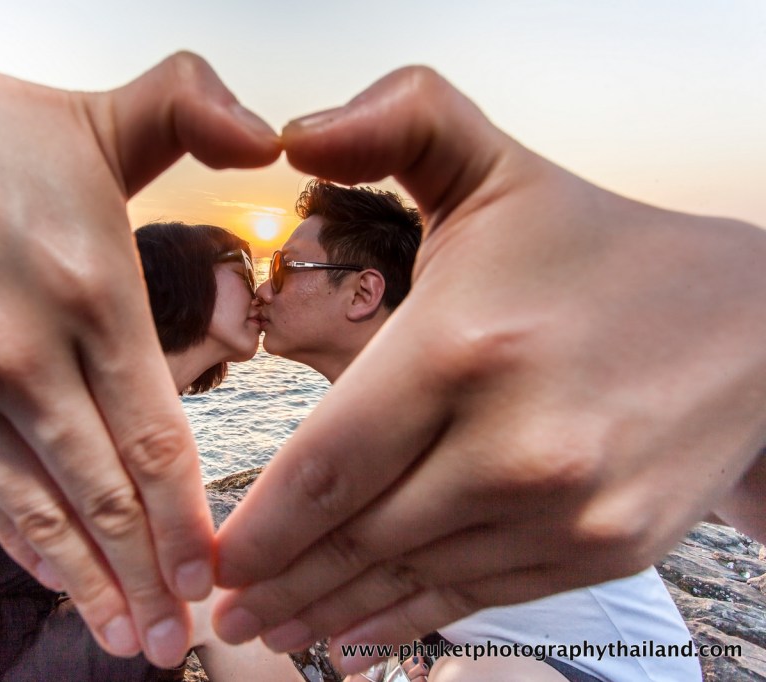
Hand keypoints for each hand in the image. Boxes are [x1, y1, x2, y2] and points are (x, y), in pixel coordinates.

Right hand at [0, 15, 278, 666]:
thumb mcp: (96, 110)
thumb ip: (196, 111)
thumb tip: (273, 135)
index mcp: (89, 288)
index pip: (156, 436)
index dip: (188, 520)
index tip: (214, 577)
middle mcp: (21, 351)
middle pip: (103, 493)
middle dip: (147, 578)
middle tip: (183, 646)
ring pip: (36, 509)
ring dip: (87, 583)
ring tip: (127, 641)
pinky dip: (17, 539)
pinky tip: (51, 577)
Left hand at [212, 66, 765, 670]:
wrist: (755, 327)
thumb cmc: (599, 246)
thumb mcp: (495, 168)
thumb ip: (397, 123)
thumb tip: (295, 130)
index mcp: (464, 346)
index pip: (329, 461)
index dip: (258, 524)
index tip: (210, 556)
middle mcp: (515, 443)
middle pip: (360, 535)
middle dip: (280, 581)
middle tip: (222, 611)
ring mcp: (564, 509)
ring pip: (411, 578)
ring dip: (331, 612)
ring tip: (274, 632)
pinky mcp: (600, 549)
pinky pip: (476, 596)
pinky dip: (407, 619)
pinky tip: (356, 633)